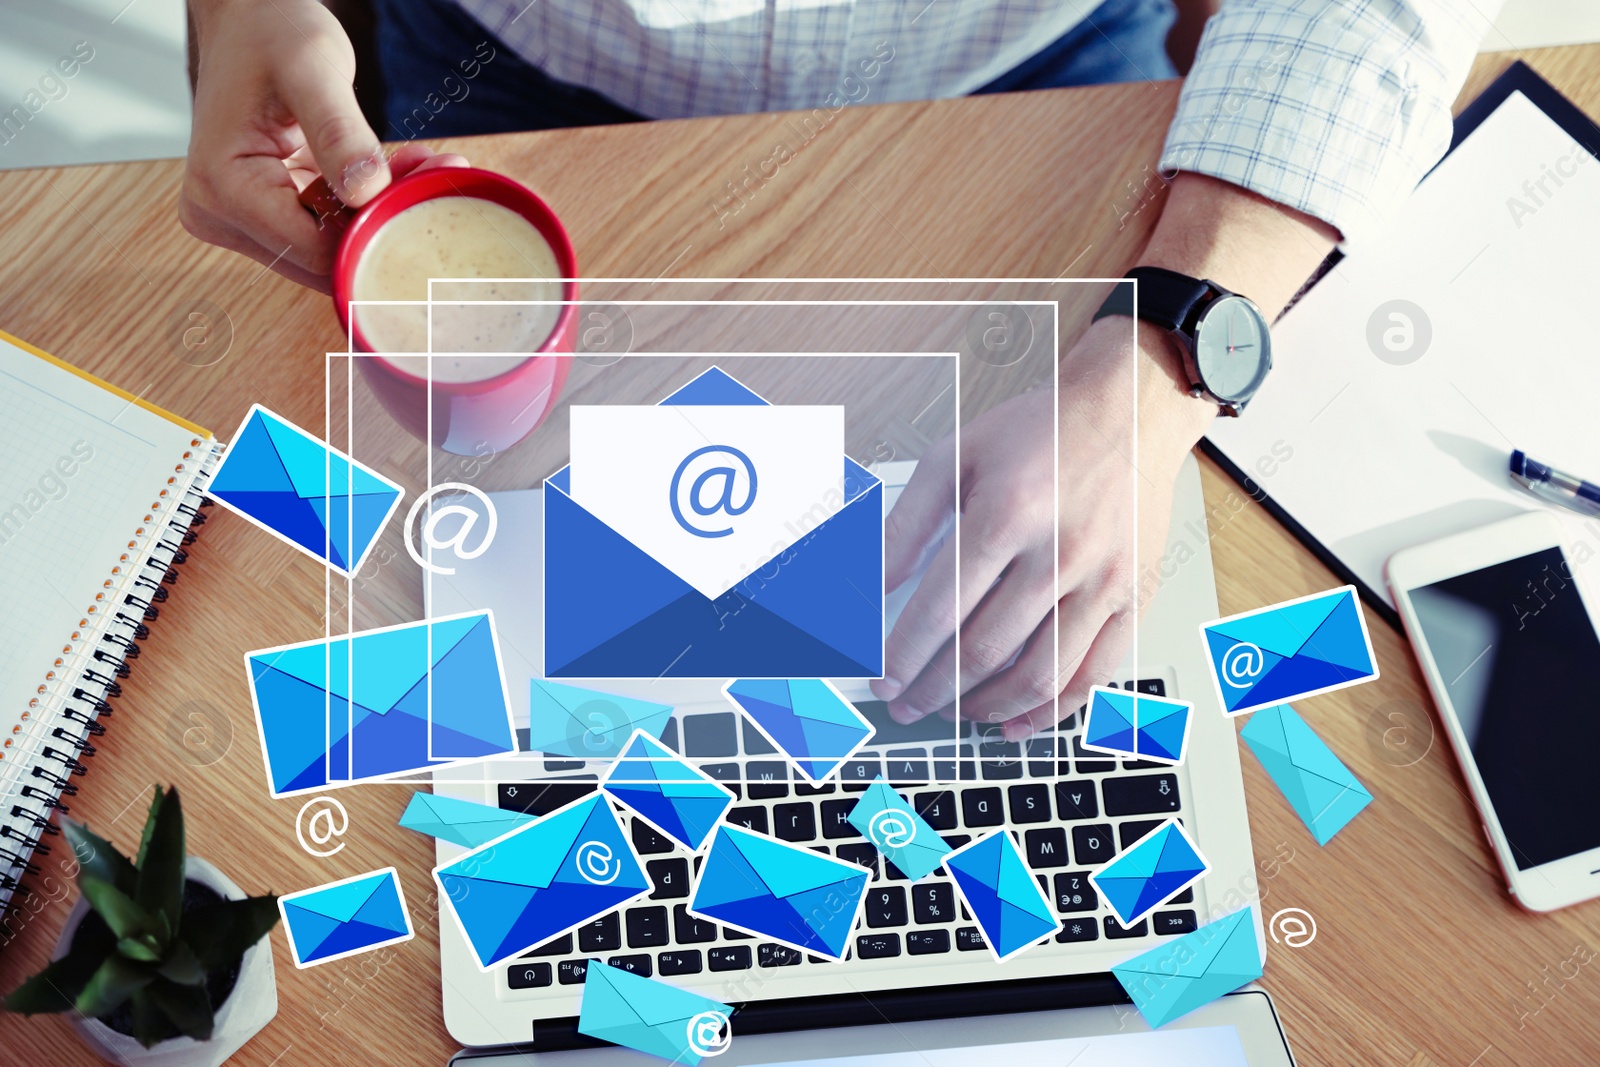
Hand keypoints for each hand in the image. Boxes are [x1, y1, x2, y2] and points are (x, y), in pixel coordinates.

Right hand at [181, 0, 467, 290]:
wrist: (250, 19)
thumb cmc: (269, 32)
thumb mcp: (310, 69)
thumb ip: (339, 131)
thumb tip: (366, 190)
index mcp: (222, 189)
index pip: (313, 250)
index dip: (375, 232)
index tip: (424, 190)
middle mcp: (221, 216)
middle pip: (322, 259)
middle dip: (383, 226)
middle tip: (435, 174)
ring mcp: (242, 222)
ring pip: (331, 249)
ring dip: (380, 215)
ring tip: (420, 166)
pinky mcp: (265, 217)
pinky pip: (328, 230)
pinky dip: (367, 206)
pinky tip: (398, 170)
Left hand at [872, 318, 1211, 738]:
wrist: (1128, 410)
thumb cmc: (1040, 432)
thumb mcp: (955, 458)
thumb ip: (906, 525)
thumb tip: (871, 587)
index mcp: (1008, 515)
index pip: (940, 611)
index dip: (904, 657)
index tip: (882, 680)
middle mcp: (1060, 552)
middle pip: (985, 651)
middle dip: (934, 690)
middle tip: (908, 706)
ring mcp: (1104, 580)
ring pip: (1039, 676)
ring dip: (986, 707)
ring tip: (954, 711)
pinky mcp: (1136, 597)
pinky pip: (1092, 674)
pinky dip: (1050, 711)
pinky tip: (1016, 719)